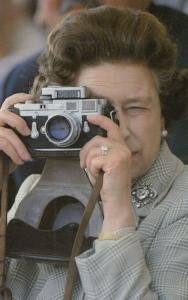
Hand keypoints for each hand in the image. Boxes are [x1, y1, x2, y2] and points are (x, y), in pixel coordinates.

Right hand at [0, 93, 31, 165]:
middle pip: (6, 113)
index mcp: (4, 118)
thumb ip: (24, 135)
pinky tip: (19, 160)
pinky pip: (4, 144)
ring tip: (27, 157)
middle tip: (28, 133)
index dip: (19, 98)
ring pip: (7, 133)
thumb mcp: (18, 142)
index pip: (9, 102)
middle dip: (19, 122)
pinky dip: (14, 153)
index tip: (31, 98)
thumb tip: (40, 137)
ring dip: (20, 147)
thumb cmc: (7, 155)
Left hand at [80, 115, 134, 230]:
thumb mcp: (104, 163)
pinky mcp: (115, 161)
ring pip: (93, 150)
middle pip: (96, 140)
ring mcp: (120, 154)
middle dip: (85, 152)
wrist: (116, 200)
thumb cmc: (109, 184)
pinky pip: (94, 160)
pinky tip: (99, 175)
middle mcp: (123, 149)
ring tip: (96, 172)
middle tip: (85, 164)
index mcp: (121, 148)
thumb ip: (100, 151)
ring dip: (89, 163)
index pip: (112, 128)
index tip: (91, 117)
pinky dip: (92, 169)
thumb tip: (89, 146)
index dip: (101, 120)